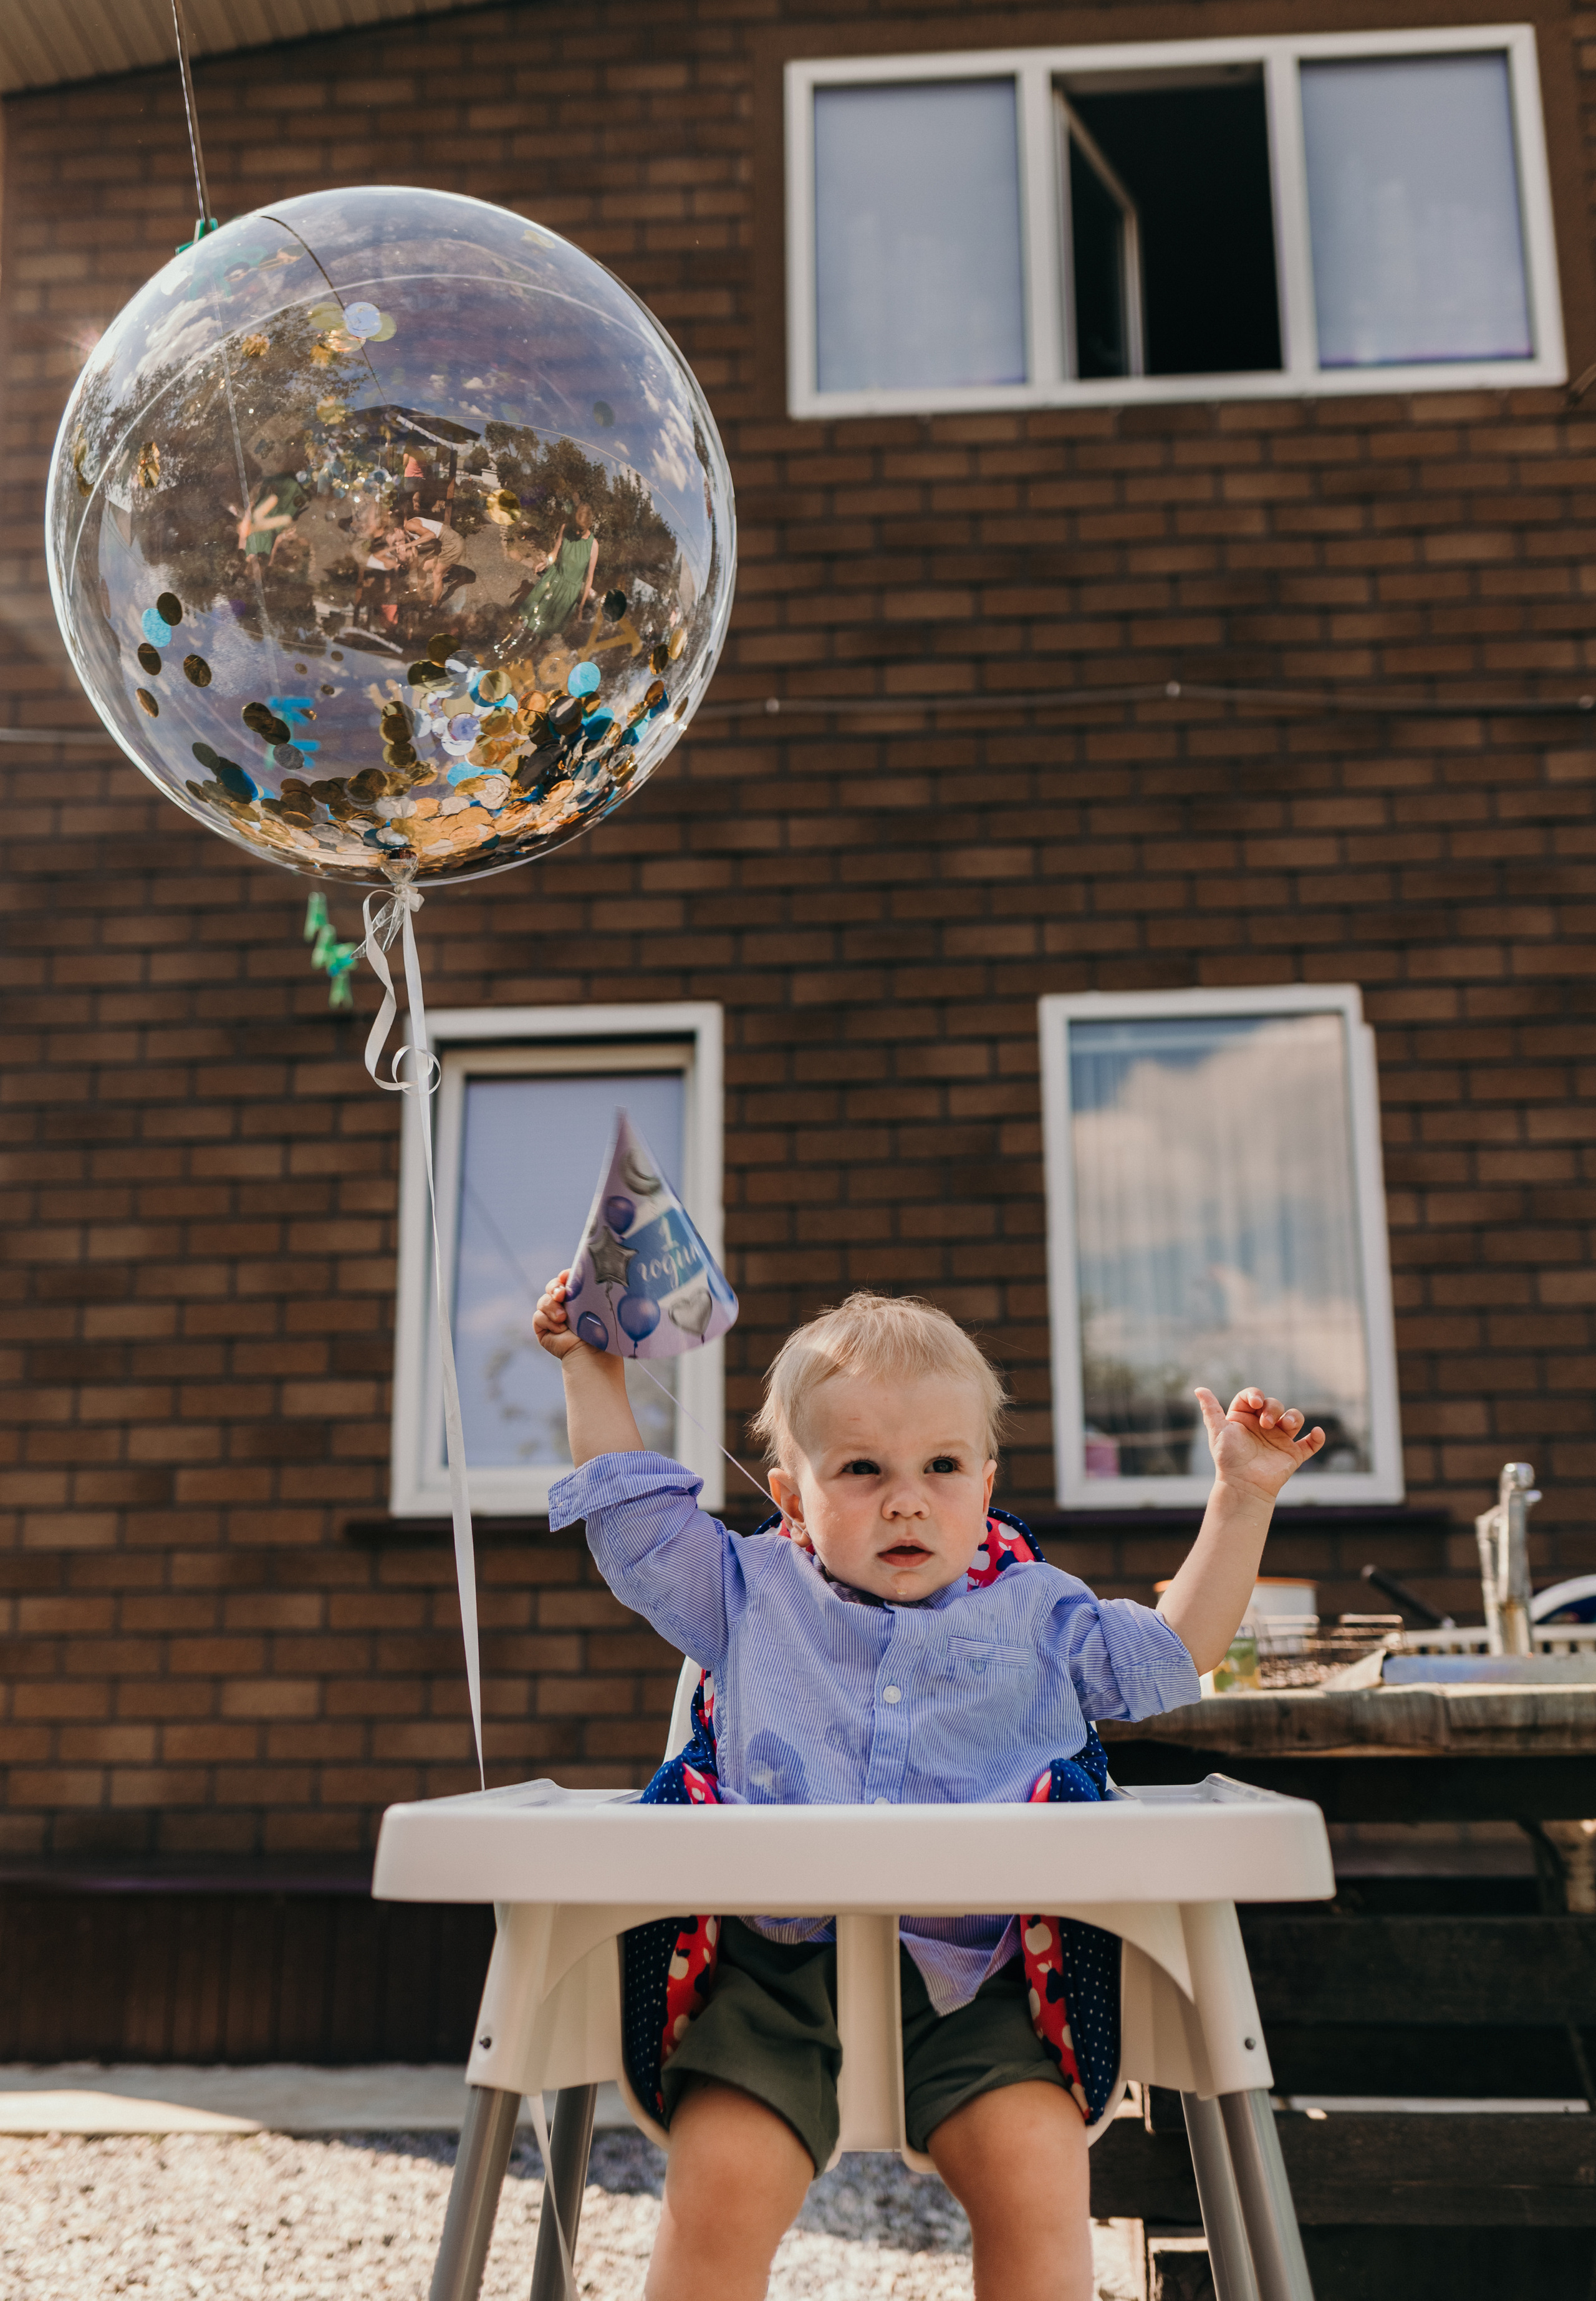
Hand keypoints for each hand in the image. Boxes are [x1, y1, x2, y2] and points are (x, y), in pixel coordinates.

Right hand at [534, 1269, 588, 1360]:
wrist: (592, 1353)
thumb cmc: (600, 1330)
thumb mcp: (596, 1306)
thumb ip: (588, 1289)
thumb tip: (580, 1274)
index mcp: (578, 1297)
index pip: (566, 1280)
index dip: (564, 1276)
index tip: (566, 1276)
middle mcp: (564, 1306)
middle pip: (552, 1287)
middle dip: (554, 1287)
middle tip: (561, 1295)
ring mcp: (552, 1317)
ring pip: (543, 1301)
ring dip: (551, 1307)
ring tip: (563, 1318)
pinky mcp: (542, 1328)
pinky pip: (538, 1316)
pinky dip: (548, 1321)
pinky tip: (560, 1330)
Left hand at [1196, 1386, 1323, 1501]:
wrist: (1243, 1485)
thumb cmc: (1228, 1458)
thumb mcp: (1217, 1431)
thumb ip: (1210, 1409)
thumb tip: (1199, 1389)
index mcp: (1244, 1419)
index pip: (1252, 1397)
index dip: (1255, 1395)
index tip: (1255, 1403)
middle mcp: (1263, 1427)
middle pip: (1274, 1405)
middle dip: (1273, 1409)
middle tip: (1266, 1424)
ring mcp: (1279, 1440)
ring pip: (1294, 1419)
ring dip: (1294, 1418)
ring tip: (1286, 1427)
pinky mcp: (1293, 1454)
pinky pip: (1310, 1444)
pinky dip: (1317, 1438)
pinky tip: (1317, 1433)